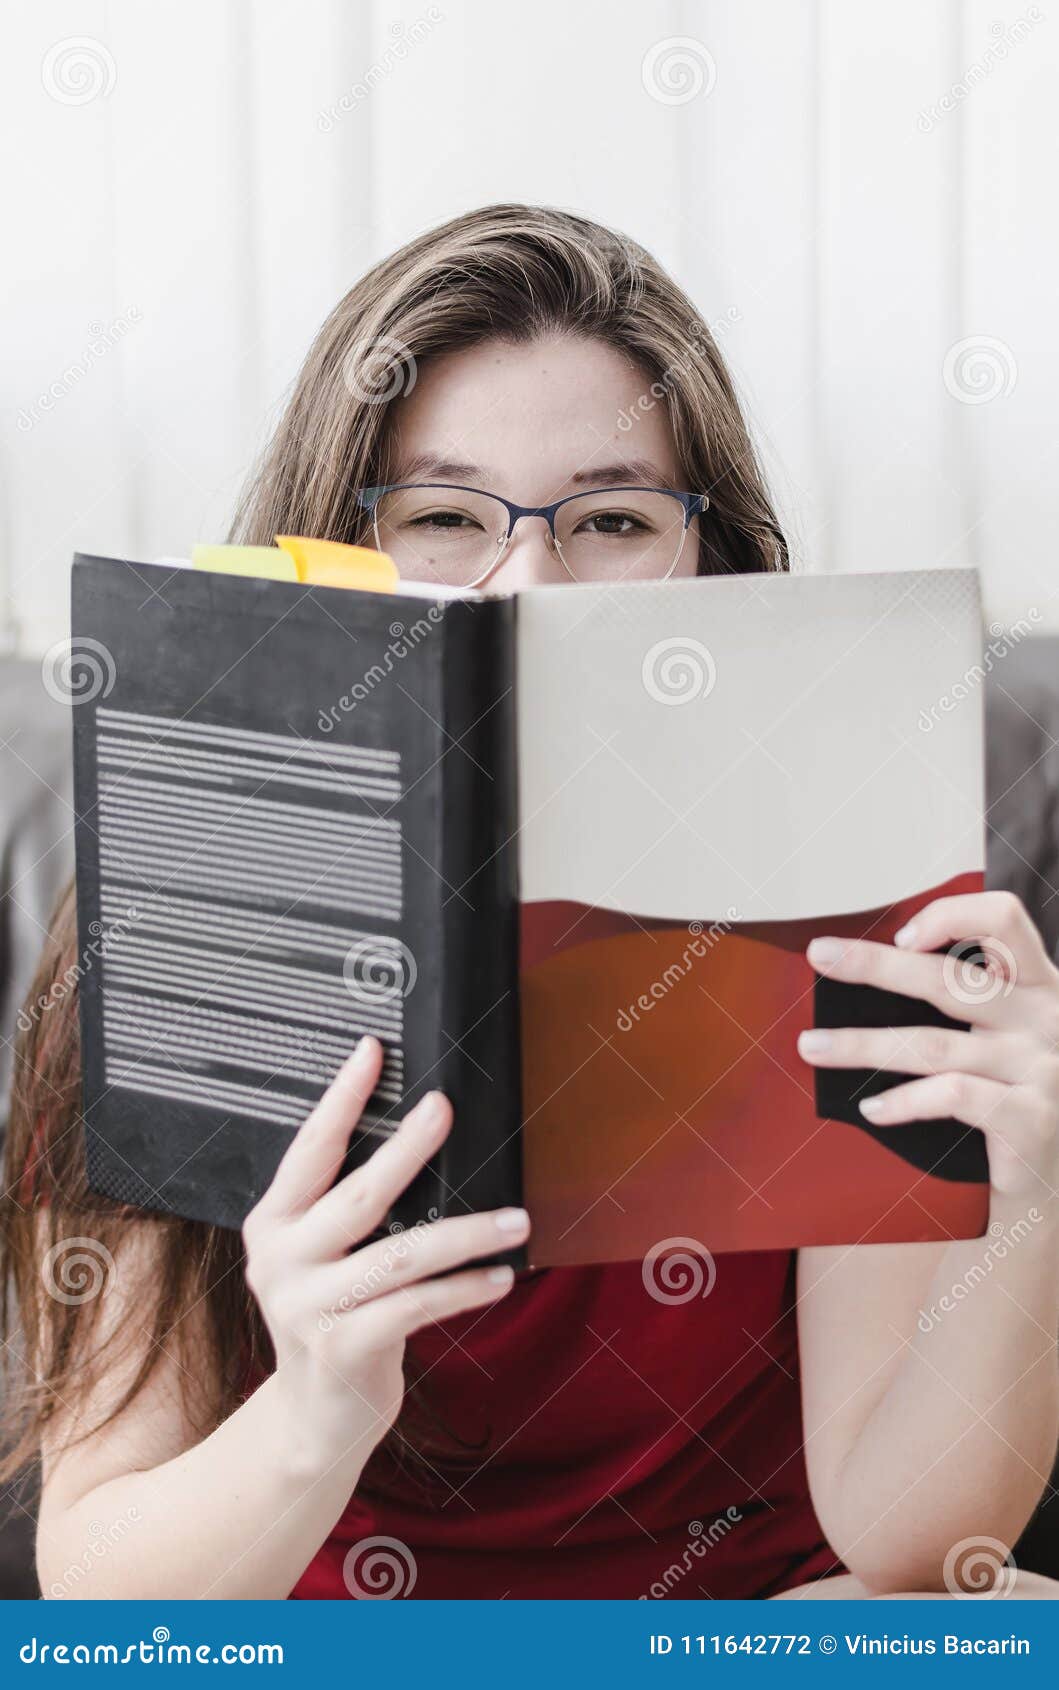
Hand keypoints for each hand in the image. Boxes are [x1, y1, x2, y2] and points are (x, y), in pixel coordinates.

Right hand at [242, 1037, 528, 1475]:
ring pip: (403, 1254)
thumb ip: (345, 1210)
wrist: (314, 1420)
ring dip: (468, 1232)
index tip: (372, 1050)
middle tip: (446, 1108)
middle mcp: (281, 1260)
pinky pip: (419, 1306)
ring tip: (516, 1219)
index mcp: (273, 1223)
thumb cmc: (332, 1319)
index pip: (310, 1148)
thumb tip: (425, 1139)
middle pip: (358, 1193)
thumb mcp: (321, 1258)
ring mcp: (308, 1307)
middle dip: (408, 1147)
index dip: (341, 1097)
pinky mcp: (345, 1348)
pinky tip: (502, 1275)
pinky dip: (466, 1288)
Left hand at [799, 891, 1058, 1199]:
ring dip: (863, 1044)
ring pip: (934, 1045)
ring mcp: (1041, 1069)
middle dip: (874, 964)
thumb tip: (878, 964)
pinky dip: (904, 1100)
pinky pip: (952, 1097)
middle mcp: (1045, 1019)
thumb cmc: (1019, 1094)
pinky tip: (871, 1107)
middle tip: (819, 956)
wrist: (1057, 1178)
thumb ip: (970, 998)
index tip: (901, 934)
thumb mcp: (1009, 1033)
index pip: (1006, 920)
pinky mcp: (1030, 1118)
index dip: (952, 915)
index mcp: (1039, 985)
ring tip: (812, 1047)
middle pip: (950, 979)